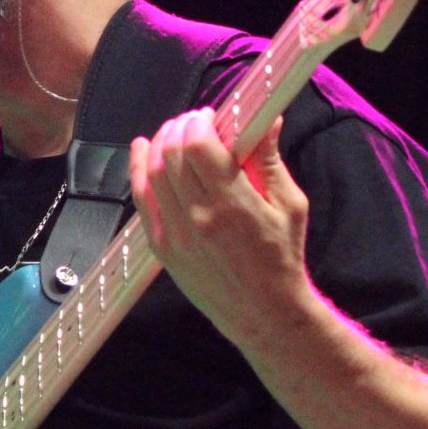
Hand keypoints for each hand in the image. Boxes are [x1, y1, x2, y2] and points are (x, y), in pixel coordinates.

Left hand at [129, 108, 315, 348]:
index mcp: (234, 203)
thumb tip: (266, 118)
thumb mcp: (289, 204)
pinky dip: (138, 170)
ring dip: (160, 144)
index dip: (200, 122)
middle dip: (180, 127)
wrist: (264, 312)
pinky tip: (143, 150)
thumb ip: (269, 159)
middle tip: (192, 121)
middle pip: (173, 154)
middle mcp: (199, 216)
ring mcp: (176, 233)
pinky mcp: (162, 247)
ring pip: (153, 173)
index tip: (209, 116)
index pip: (200, 145)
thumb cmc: (282, 257)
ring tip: (173, 133)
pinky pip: (142, 200)